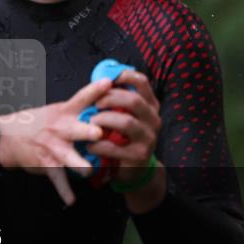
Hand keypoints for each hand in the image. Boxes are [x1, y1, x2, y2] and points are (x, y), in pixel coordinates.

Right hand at [0, 78, 113, 205]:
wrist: (7, 137)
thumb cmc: (37, 123)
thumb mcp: (56, 111)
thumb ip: (79, 109)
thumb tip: (105, 100)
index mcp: (64, 113)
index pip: (82, 98)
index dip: (95, 90)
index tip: (108, 83)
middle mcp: (59, 129)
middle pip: (76, 129)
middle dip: (88, 132)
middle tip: (99, 134)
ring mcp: (53, 147)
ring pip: (68, 157)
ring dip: (79, 165)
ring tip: (88, 171)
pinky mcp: (46, 163)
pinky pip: (57, 179)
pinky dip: (64, 191)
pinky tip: (71, 199)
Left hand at [86, 70, 161, 184]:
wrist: (134, 167)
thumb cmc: (123, 135)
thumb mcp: (125, 114)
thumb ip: (116, 99)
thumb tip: (99, 79)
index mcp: (150, 105)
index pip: (142, 82)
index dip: (124, 76)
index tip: (107, 78)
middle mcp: (153, 119)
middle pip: (134, 100)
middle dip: (110, 98)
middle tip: (95, 104)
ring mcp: (149, 138)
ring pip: (127, 122)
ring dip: (104, 119)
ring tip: (91, 122)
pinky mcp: (140, 155)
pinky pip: (116, 146)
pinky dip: (99, 144)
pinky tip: (90, 145)